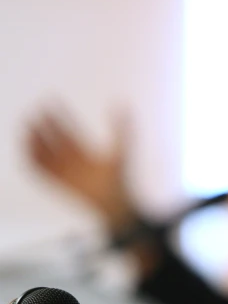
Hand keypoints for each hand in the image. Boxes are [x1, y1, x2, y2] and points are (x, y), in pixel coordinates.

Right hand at [26, 110, 135, 231]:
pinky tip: (30, 147)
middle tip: (38, 112)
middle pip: (54, 139)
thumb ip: (122, 129)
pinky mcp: (57, 181)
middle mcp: (71, 159)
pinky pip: (40, 169)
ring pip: (44, 152)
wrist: (113, 201)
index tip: (52, 102)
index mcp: (83, 150)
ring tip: (31, 128)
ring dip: (35, 140)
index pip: (68, 129)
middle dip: (45, 126)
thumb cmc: (118, 178)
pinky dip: (32, 159)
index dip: (60, 116)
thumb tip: (122, 105)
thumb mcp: (120, 150)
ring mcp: (63, 170)